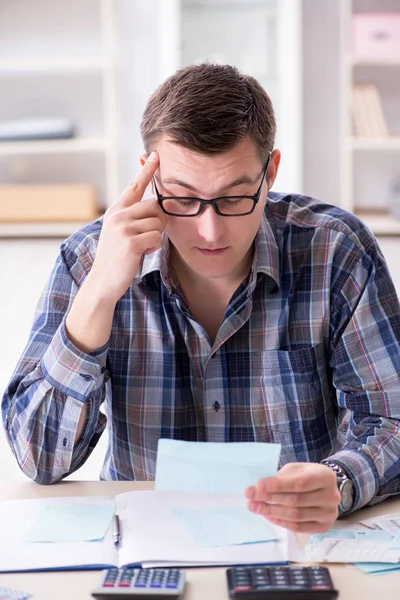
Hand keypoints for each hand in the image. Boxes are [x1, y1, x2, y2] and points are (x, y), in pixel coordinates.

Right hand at [89, 151, 167, 304]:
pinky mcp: (130, 242)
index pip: (134, 186)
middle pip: (154, 206)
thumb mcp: (119, 232)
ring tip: (140, 246)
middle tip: (147, 236)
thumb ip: (132, 217)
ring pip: (158, 223)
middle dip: (157, 222)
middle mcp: (118, 215)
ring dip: (155, 237)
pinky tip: (140, 253)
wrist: (103, 282)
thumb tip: (156, 206)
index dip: (147, 171)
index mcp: (115, 211)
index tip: (156, 155)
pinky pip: (156, 238)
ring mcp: (123, 228)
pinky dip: (153, 248)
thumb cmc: (116, 258)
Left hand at [245, 462, 340, 532]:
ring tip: (254, 507)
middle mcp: (331, 496)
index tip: (257, 486)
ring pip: (295, 516)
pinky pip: (298, 527)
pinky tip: (268, 515)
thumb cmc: (307, 475)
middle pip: (295, 501)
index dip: (277, 485)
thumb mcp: (297, 469)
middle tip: (250, 497)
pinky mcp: (324, 526)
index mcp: (325, 476)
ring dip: (271, 512)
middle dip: (269, 499)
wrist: (326, 488)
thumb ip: (281, 477)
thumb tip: (259, 488)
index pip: (299, 483)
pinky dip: (281, 522)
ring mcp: (329, 514)